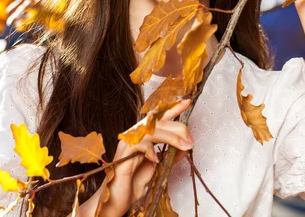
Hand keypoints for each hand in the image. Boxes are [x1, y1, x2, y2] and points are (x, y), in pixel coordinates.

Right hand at [84, 99, 193, 216]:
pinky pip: (139, 144)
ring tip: (183, 147)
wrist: (114, 203)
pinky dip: (150, 150)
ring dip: (170, 137)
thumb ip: (168, 157)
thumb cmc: (131, 187)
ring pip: (151, 131)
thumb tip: (184, 148)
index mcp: (142, 138)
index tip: (187, 102)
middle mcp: (134, 137)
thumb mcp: (155, 170)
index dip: (173, 109)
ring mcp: (127, 144)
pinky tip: (156, 160)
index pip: (159, 119)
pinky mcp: (123, 155)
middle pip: (157, 122)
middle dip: (178, 128)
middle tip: (190, 140)